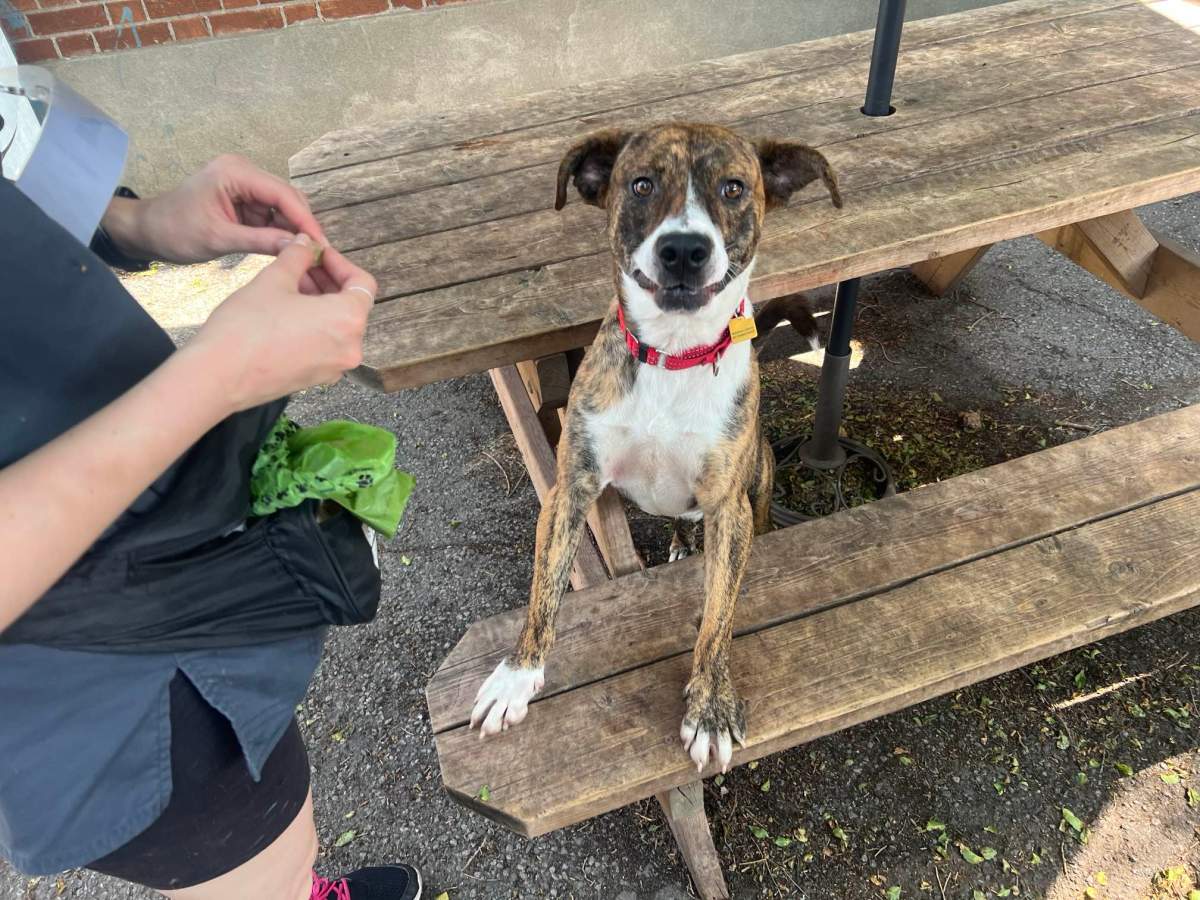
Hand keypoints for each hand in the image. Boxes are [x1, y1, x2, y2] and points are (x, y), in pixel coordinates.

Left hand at [103, 154, 326, 263]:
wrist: (148, 230)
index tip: (322, 245)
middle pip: (287, 198)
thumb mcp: (218, 239)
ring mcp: (244, 185)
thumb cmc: (174, 230)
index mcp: (235, 172)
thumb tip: (298, 247)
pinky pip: (271, 215)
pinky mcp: (244, 199)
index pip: (282, 194)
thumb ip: (260, 241)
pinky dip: (280, 233)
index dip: (305, 220)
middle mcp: (243, 172)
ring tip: (307, 256)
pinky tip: (289, 250)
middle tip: (320, 254)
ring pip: (283, 208)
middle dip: (303, 225)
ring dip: (293, 231)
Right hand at [184, 233, 376, 412]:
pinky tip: (285, 312)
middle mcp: (351, 348)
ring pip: (337, 325)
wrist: (218, 376)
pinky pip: (324, 345)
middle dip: (328, 281)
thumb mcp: (274, 279)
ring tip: (289, 285)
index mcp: (349, 320)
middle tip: (301, 265)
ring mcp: (334, 367)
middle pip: (351, 305)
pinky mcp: (316, 378)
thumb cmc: (247, 326)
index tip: (318, 254)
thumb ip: (297, 257)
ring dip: (319, 302)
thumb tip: (305, 243)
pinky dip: (313, 325)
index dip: (340, 263)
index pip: (363, 283)